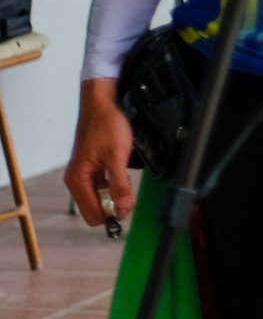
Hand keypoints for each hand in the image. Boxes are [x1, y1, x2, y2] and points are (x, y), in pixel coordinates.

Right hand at [65, 79, 133, 227]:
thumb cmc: (107, 127)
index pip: (93, 214)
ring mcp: (82, 175)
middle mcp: (76, 181)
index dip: (112, 214)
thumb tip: (122, 210)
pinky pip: (100, 186)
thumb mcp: (117, 156)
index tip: (128, 204)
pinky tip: (121, 173)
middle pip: (95, 208)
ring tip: (125, 178)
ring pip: (99, 198)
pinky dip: (111, 184)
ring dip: (114, 194)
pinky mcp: (90, 168)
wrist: (101, 104)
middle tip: (128, 189)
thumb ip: (119, 184)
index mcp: (78, 181)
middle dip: (113, 204)